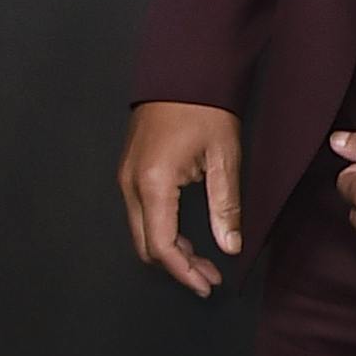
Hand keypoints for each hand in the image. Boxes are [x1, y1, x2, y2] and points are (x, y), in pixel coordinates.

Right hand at [117, 100, 242, 297]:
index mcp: (153, 183)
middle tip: (210, 276)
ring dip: (170, 250)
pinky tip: (188, 234)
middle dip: (177, 266)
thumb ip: (225, 205)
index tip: (207, 285)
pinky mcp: (130, 170)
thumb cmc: (205, 107)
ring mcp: (126, 177)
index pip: (162, 246)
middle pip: (146, 245)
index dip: (184, 272)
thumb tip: (230, 246)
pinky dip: (162, 230)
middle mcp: (130, 184)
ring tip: (204, 260)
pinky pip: (140, 214)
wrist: (182, 70)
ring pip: (141, 231)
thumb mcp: (224, 156)